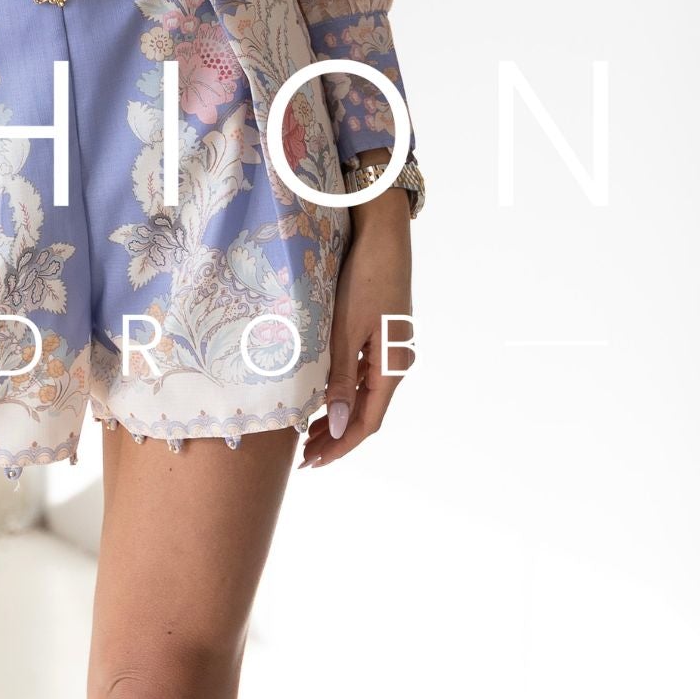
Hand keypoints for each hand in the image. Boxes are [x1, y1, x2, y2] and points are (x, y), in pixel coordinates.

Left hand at [299, 187, 414, 468]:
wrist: (382, 235)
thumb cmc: (363, 278)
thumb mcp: (345, 330)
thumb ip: (340, 380)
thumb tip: (337, 429)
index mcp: (391, 368)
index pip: (366, 423)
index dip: (340, 447)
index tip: (312, 463)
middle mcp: (395, 364)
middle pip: (365, 413)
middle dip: (336, 437)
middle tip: (304, 457)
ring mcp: (390, 349)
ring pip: (363, 395)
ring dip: (337, 416)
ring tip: (307, 432)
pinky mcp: (381, 335)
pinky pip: (362, 376)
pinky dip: (342, 392)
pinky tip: (322, 395)